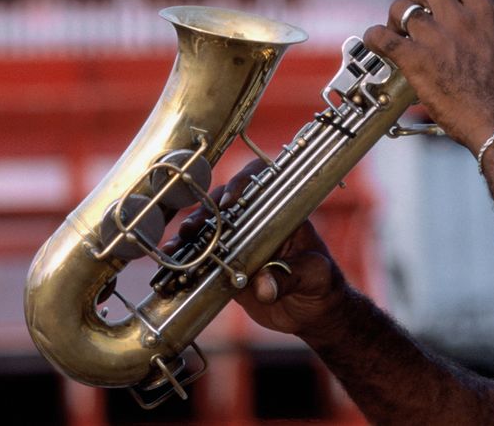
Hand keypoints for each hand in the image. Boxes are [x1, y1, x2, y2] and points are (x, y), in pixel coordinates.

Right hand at [167, 161, 349, 343]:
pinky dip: (188, 257)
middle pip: (227, 202)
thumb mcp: (313, 277)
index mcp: (282, 212)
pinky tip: (172, 261)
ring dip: (191, 233)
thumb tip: (263, 287)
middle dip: (206, 211)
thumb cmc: (321, 284)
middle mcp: (256, 220)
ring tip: (176, 246)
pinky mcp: (226, 263)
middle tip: (194, 227)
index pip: (262, 182)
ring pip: (210, 226)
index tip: (229, 201)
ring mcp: (239, 240)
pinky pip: (204, 256)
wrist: (312, 312)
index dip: (243, 183)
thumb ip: (290, 278)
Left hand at [363, 0, 493, 154]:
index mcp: (485, 13)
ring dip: (397, 15)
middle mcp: (457, 20)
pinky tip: (378, 41)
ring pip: (401, 7)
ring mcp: (434, 39)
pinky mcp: (415, 62)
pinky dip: (375, 37)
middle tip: (421, 5)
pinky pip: (383, 39)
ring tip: (400, 27)